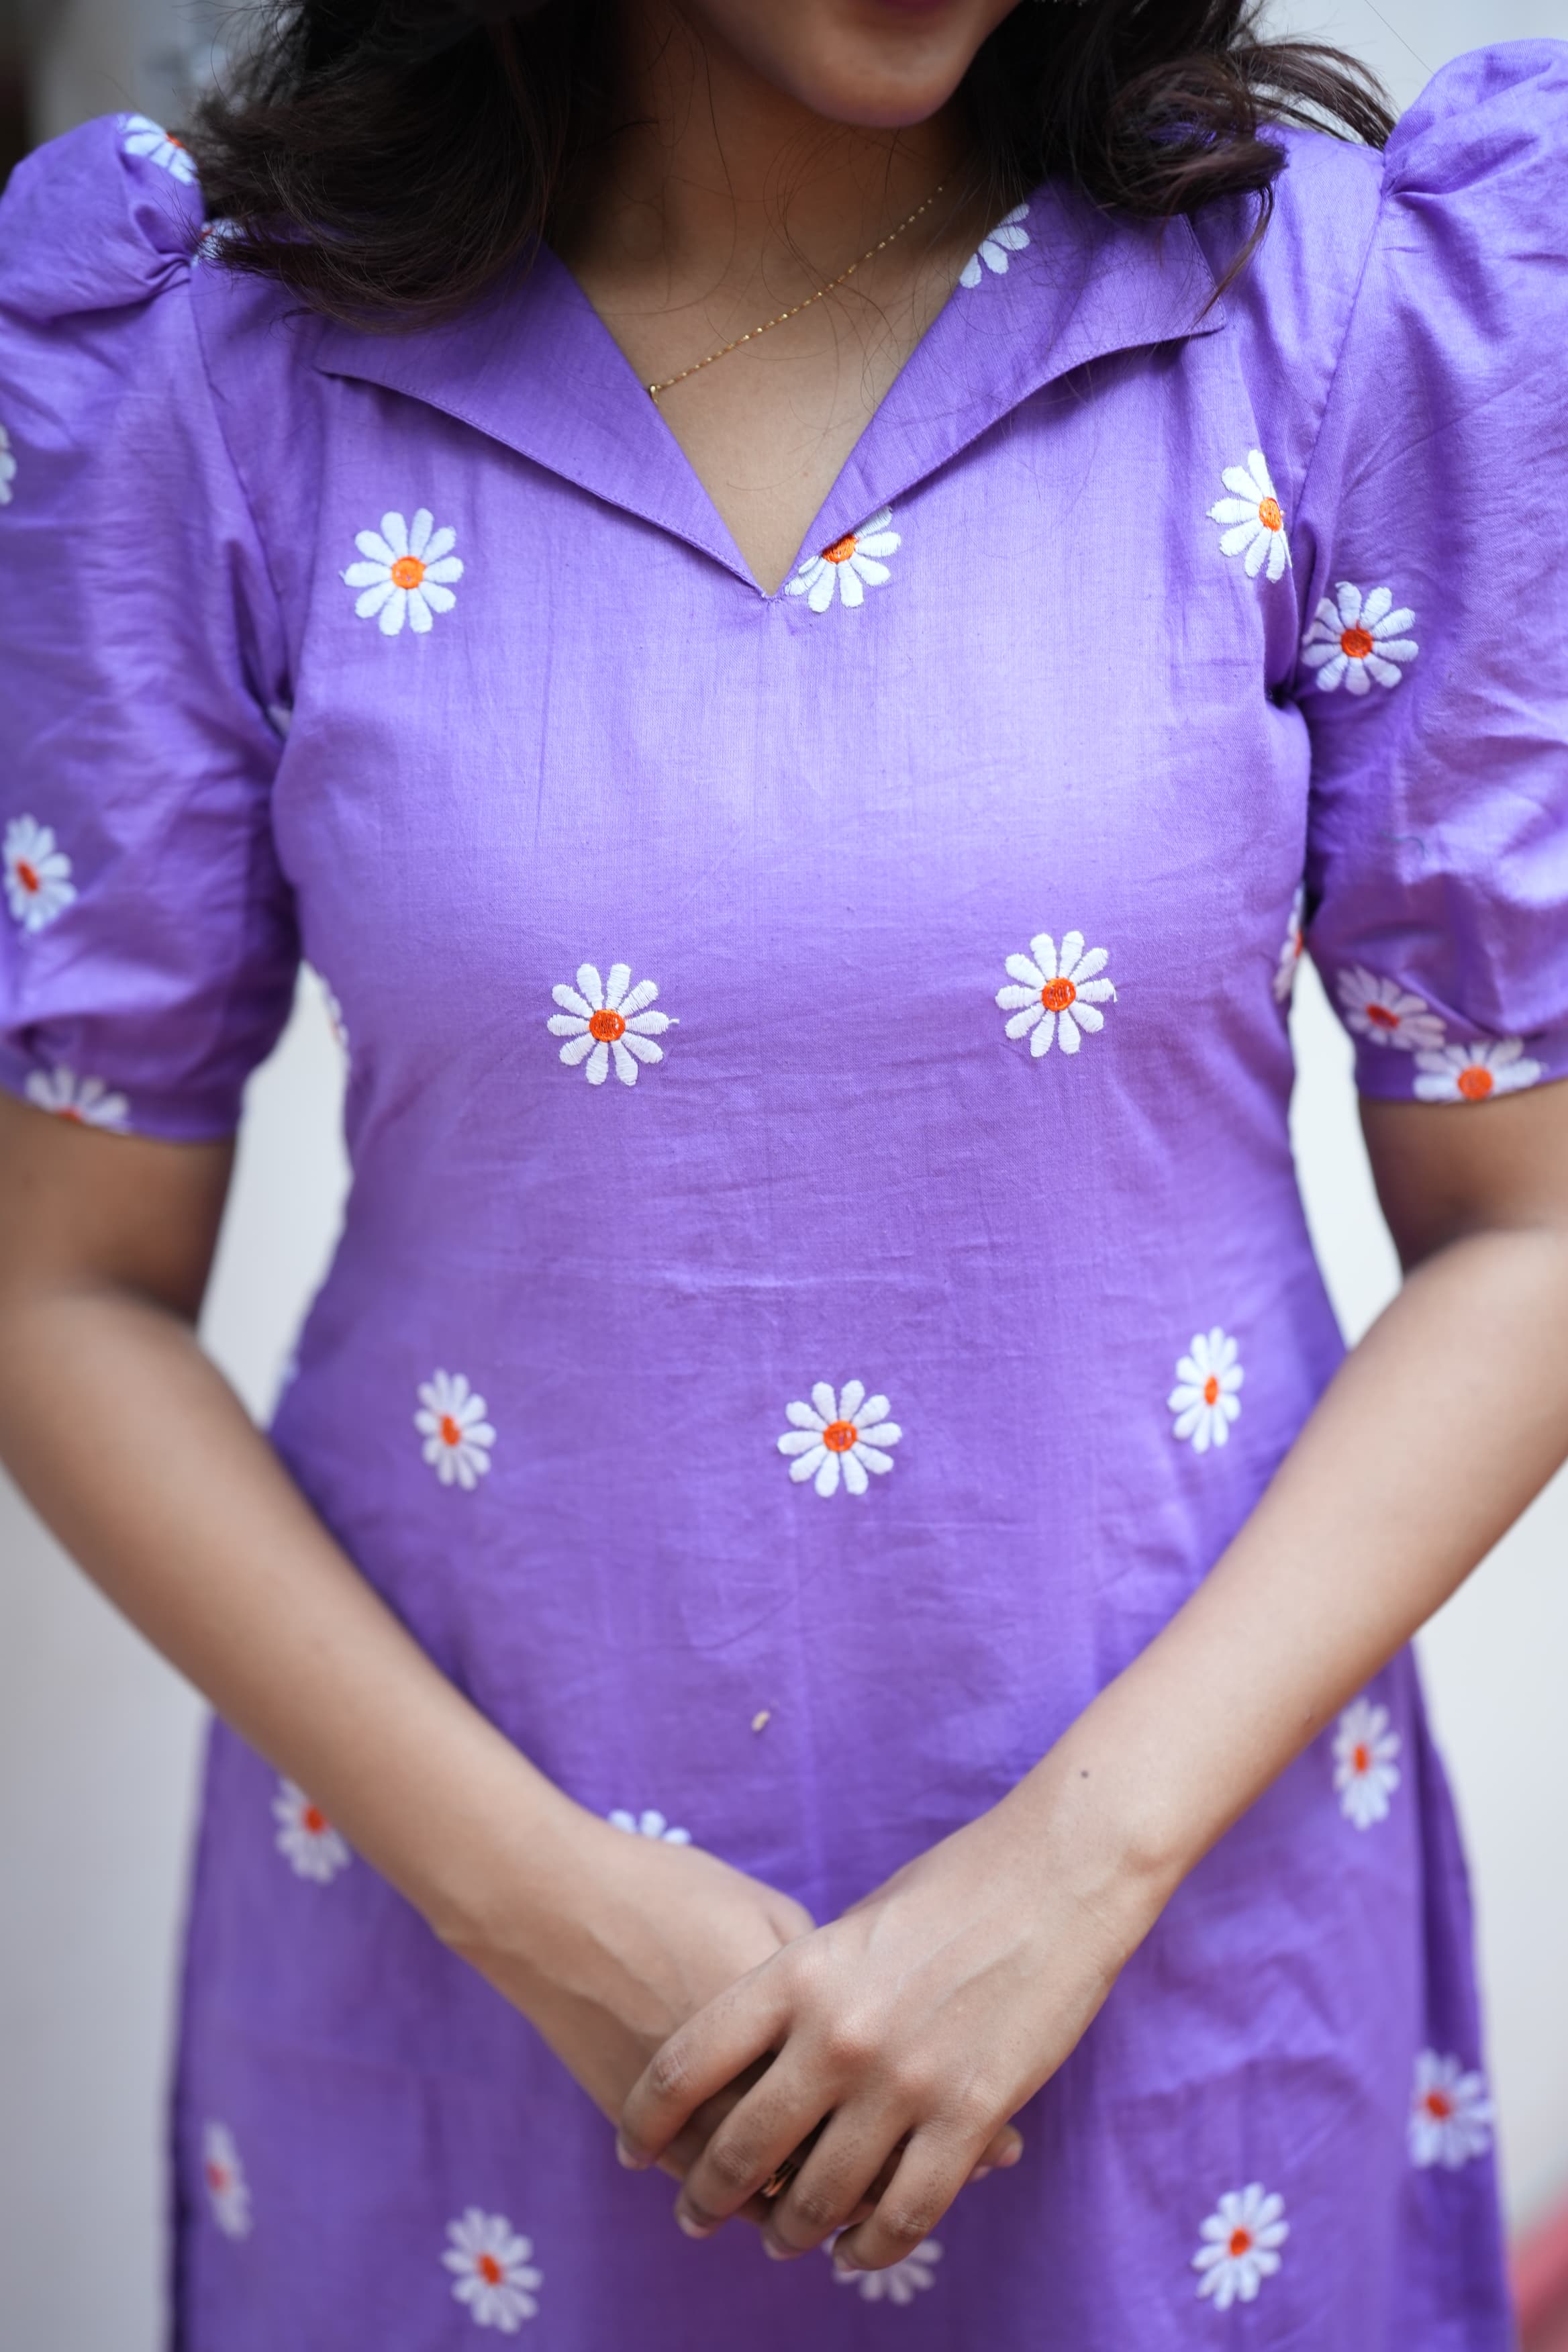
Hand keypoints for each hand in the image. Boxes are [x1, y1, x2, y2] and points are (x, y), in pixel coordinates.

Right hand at [448, 1808, 1018, 2221]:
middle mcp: (767, 2059)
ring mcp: (708, 2104)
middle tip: (936, 2186)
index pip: (899, 2084)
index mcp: (808, 1996)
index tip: (992, 2142)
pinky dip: (758, 2202)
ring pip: (787, 2189)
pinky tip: (777, 2201)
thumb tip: (892, 2015)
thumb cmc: (670, 1892)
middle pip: (854, 2153)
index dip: (952, 2124)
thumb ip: (829, 1973)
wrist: (556, 1906)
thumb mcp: (767, 1918)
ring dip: (826, 2209)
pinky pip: (725, 2190)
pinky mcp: (656, 2133)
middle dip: (900, 2183)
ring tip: (860, 2212)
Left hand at [616, 1770, 1162, 2272]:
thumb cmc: (951, 1887)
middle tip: (695, 2217)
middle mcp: (838, 2035)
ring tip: (777, 2240)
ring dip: (787, 2230)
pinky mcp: (971, 2118)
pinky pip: (905, 2212)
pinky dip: (872, 2246)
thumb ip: (804, 1986)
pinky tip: (854, 2252)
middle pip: (742, 2145)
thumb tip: (761, 2047)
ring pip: (820, 2196)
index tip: (631, 2149)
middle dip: (708, 2195)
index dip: (645, 2117)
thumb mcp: (853, 1924)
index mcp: (797, 1973)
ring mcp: (905, 2083)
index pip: (687, 2063)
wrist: (1055, 1878)